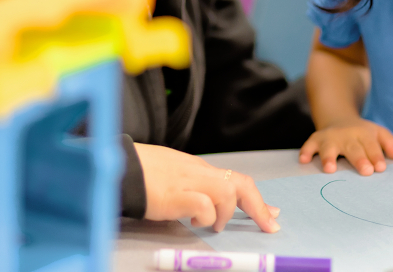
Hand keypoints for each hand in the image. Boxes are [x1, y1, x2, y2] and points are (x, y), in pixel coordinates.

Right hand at [134, 143, 279, 232]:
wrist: (120, 167)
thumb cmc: (141, 173)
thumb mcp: (173, 176)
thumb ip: (192, 186)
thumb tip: (205, 205)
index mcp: (199, 169)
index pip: (236, 179)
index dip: (257, 199)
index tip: (271, 214)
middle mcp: (199, 172)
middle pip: (241, 183)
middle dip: (258, 207)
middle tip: (268, 225)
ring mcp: (188, 182)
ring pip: (227, 192)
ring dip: (226, 213)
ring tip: (213, 225)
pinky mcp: (176, 195)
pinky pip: (203, 205)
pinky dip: (205, 217)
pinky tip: (192, 221)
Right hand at [298, 117, 392, 174]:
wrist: (339, 118)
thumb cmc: (363, 133)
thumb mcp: (378, 133)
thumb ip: (389, 142)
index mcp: (364, 134)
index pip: (371, 145)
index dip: (376, 156)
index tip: (380, 168)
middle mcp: (346, 135)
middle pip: (353, 148)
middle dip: (359, 159)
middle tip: (366, 171)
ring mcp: (330, 137)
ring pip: (329, 147)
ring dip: (329, 157)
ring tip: (330, 169)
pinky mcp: (316, 139)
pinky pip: (309, 145)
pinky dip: (306, 151)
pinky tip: (304, 160)